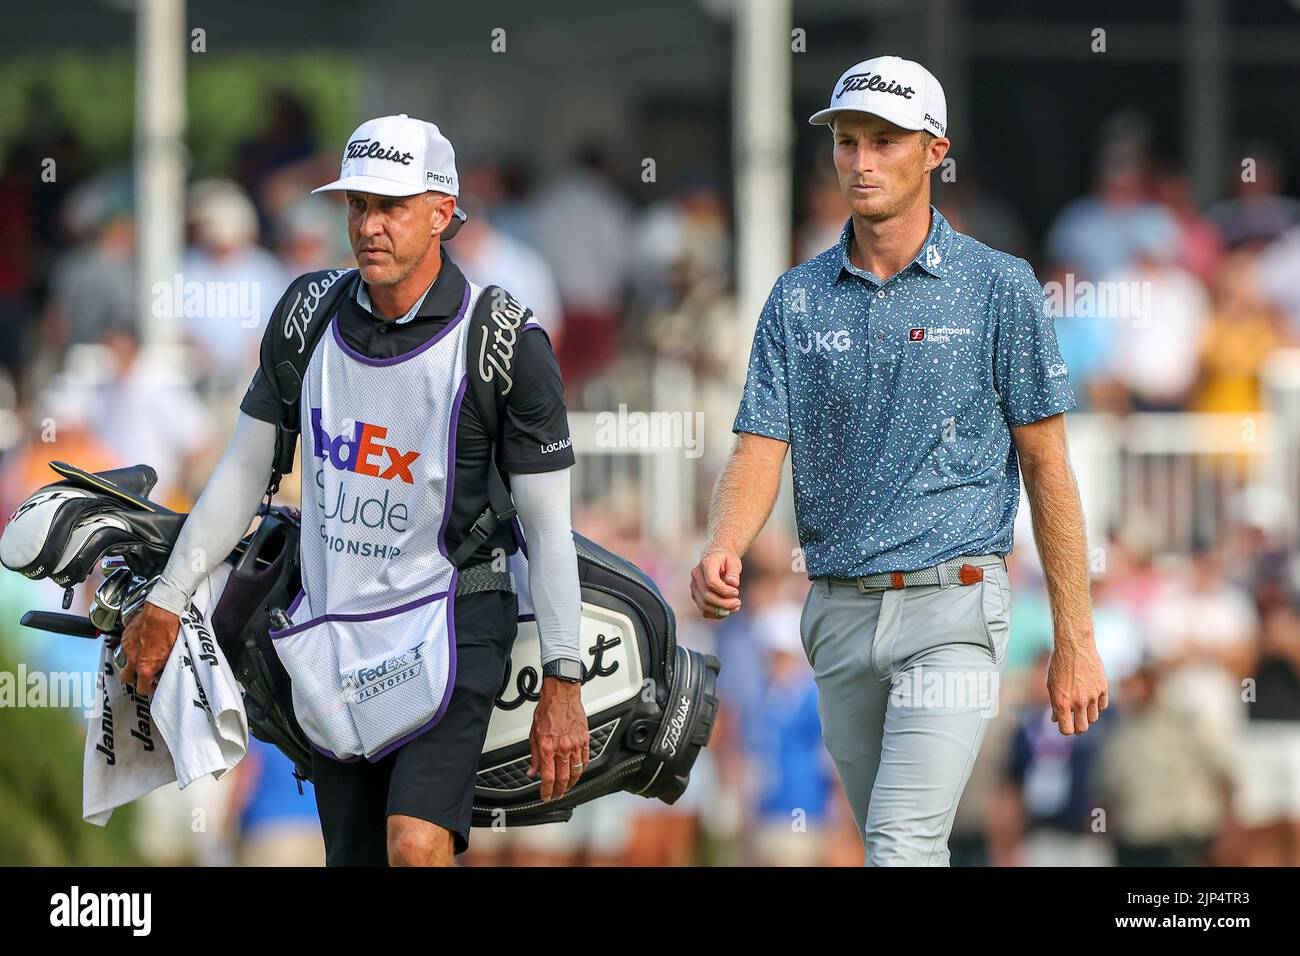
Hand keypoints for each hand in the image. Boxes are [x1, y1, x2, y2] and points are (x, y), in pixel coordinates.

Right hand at [118, 602, 181, 696]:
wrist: (161, 612)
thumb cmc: (170, 631)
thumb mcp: (172, 653)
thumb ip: (163, 666)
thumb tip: (162, 671)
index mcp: (146, 667)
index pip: (142, 689)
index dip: (147, 688)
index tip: (152, 684)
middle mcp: (133, 660)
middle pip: (125, 678)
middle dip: (132, 677)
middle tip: (142, 672)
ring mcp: (127, 648)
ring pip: (124, 661)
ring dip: (132, 660)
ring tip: (143, 654)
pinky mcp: (125, 637)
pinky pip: (125, 647)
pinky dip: (131, 647)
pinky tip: (141, 641)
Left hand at [527, 677, 589, 800]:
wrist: (561, 695)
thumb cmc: (547, 710)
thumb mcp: (533, 734)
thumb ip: (534, 756)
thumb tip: (532, 771)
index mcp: (547, 747)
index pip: (548, 778)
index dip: (547, 791)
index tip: (546, 796)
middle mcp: (562, 748)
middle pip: (564, 779)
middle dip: (560, 791)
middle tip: (557, 796)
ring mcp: (575, 744)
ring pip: (576, 772)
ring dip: (572, 783)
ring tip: (567, 787)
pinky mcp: (585, 739)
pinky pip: (586, 760)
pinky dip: (582, 769)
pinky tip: (578, 772)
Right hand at [690, 547, 741, 620]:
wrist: (716, 558)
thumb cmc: (726, 560)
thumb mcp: (734, 561)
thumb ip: (734, 571)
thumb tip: (732, 583)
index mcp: (706, 564)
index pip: (711, 582)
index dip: (725, 591)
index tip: (736, 592)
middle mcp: (696, 576)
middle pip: (707, 595)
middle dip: (724, 603)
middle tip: (738, 603)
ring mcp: (694, 587)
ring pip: (704, 605)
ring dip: (721, 610)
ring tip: (734, 607)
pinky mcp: (696, 596)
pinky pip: (704, 611)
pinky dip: (716, 614)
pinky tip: (727, 610)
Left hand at [1046, 640, 1108, 734]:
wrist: (1074, 646)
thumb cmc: (1059, 665)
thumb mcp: (1052, 685)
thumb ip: (1055, 704)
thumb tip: (1056, 719)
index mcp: (1062, 702)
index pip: (1067, 730)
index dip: (1066, 730)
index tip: (1066, 725)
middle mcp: (1078, 702)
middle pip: (1082, 728)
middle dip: (1078, 727)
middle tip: (1075, 721)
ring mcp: (1092, 696)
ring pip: (1093, 718)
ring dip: (1087, 715)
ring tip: (1082, 706)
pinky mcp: (1103, 688)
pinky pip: (1102, 706)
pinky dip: (1097, 705)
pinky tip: (1091, 698)